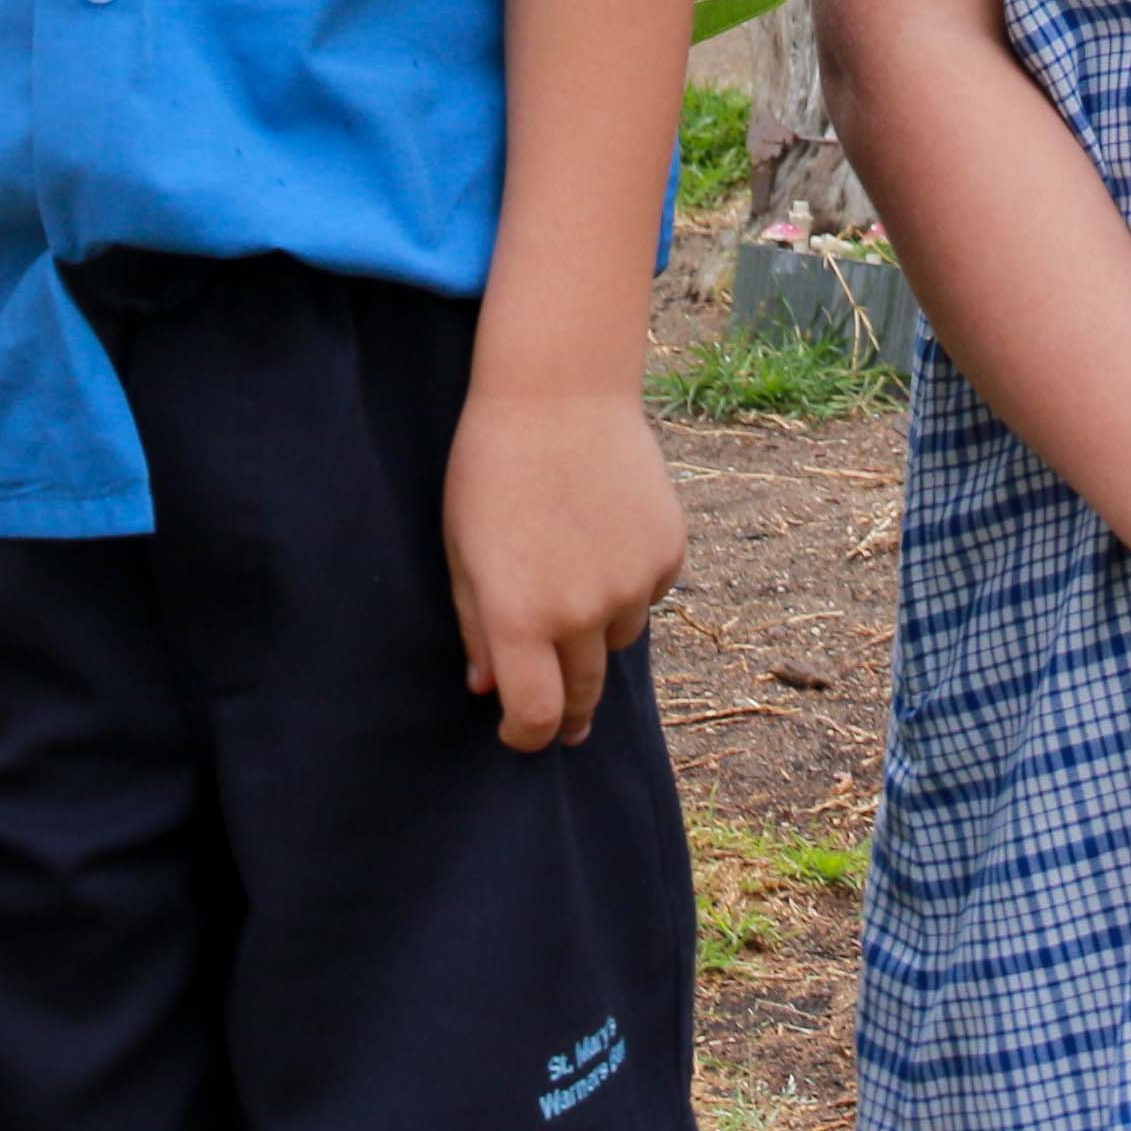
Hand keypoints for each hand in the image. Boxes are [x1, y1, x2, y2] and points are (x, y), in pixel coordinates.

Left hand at [445, 386, 683, 751]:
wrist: (559, 392)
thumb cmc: (491, 467)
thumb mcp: (462, 550)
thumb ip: (476, 627)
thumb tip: (486, 687)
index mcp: (520, 617)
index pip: (536, 717)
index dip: (527, 737)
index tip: (519, 734)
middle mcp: (582, 612)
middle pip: (584, 694)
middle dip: (568, 710)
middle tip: (563, 717)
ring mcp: (632, 583)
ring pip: (618, 641)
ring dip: (597, 634)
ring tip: (576, 582)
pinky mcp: (668, 553)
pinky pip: (649, 594)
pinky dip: (629, 586)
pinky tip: (606, 539)